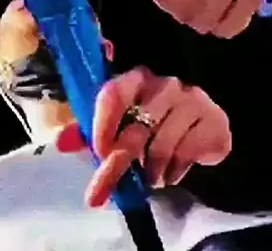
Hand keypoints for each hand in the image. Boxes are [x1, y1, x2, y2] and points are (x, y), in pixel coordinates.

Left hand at [57, 68, 230, 205]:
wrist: (199, 129)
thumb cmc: (151, 123)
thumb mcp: (119, 124)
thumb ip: (90, 132)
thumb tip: (61, 142)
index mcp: (135, 79)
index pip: (114, 93)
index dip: (103, 125)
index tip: (99, 154)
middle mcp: (164, 84)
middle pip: (136, 129)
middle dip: (116, 166)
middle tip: (99, 195)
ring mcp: (191, 99)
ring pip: (162, 147)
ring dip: (151, 172)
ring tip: (150, 176)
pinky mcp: (213, 120)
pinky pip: (187, 155)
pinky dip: (175, 172)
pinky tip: (172, 170)